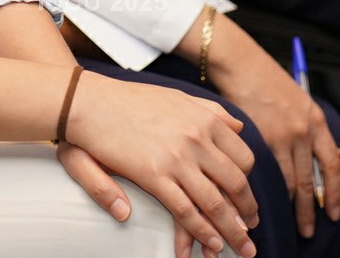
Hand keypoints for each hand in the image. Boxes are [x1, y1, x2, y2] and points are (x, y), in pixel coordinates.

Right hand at [63, 72, 259, 257]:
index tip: (247, 199)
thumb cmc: (129, 100)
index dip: (248, 183)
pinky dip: (202, 230)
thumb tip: (238, 127)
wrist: (88, 102)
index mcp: (205, 119)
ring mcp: (177, 158)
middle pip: (236, 183)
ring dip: (232, 230)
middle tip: (250, 229)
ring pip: (216, 202)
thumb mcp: (177, 96)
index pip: (242, 158)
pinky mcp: (154, 176)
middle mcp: (197, 138)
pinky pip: (186, 209)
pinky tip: (211, 242)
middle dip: (247, 211)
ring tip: (241, 248)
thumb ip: (209, 111)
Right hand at [206, 27, 339, 237]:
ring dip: (292, 207)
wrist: (240, 63)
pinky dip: (271, 192)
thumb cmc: (265, 80)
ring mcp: (282, 136)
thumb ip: (311, 131)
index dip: (335, 193)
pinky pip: (270, 174)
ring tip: (289, 225)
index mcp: (316, 121)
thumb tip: (324, 159)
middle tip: (309, 230)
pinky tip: (267, 203)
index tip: (333, 212)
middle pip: (312, 180)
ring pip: (291, 182)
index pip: (333, 165)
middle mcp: (304, 130)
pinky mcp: (260, 138)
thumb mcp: (299, 102)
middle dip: (311, 210)